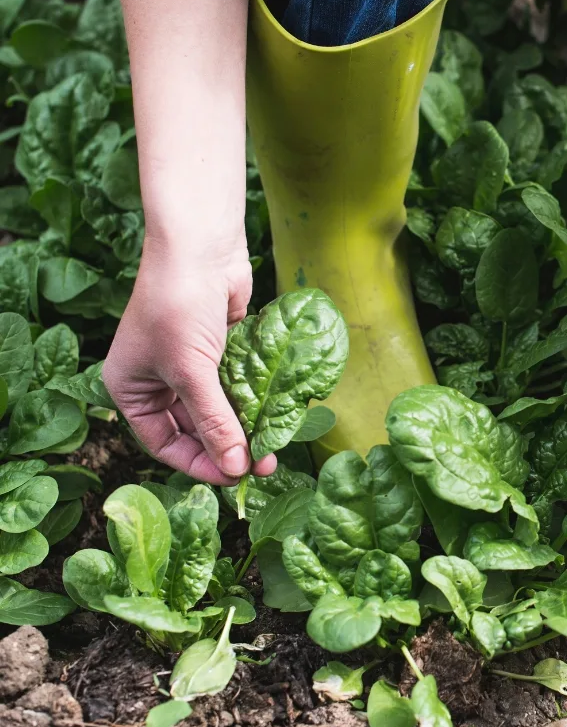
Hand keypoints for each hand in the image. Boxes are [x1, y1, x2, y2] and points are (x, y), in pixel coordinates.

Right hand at [103, 237, 275, 485]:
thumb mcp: (192, 371)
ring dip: (244, 428)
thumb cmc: (179, 306)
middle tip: (261, 466)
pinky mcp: (220, 350)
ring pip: (219, 409)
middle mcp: (158, 380)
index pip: (164, 443)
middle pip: (194, 429)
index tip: (233, 478)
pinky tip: (274, 418)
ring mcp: (190, 364)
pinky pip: (236, 386)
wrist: (201, 248)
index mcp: (131, 389)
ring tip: (273, 448)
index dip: (198, 463)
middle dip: (227, 447)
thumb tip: (235, 466)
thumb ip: (214, 421)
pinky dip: (252, 402)